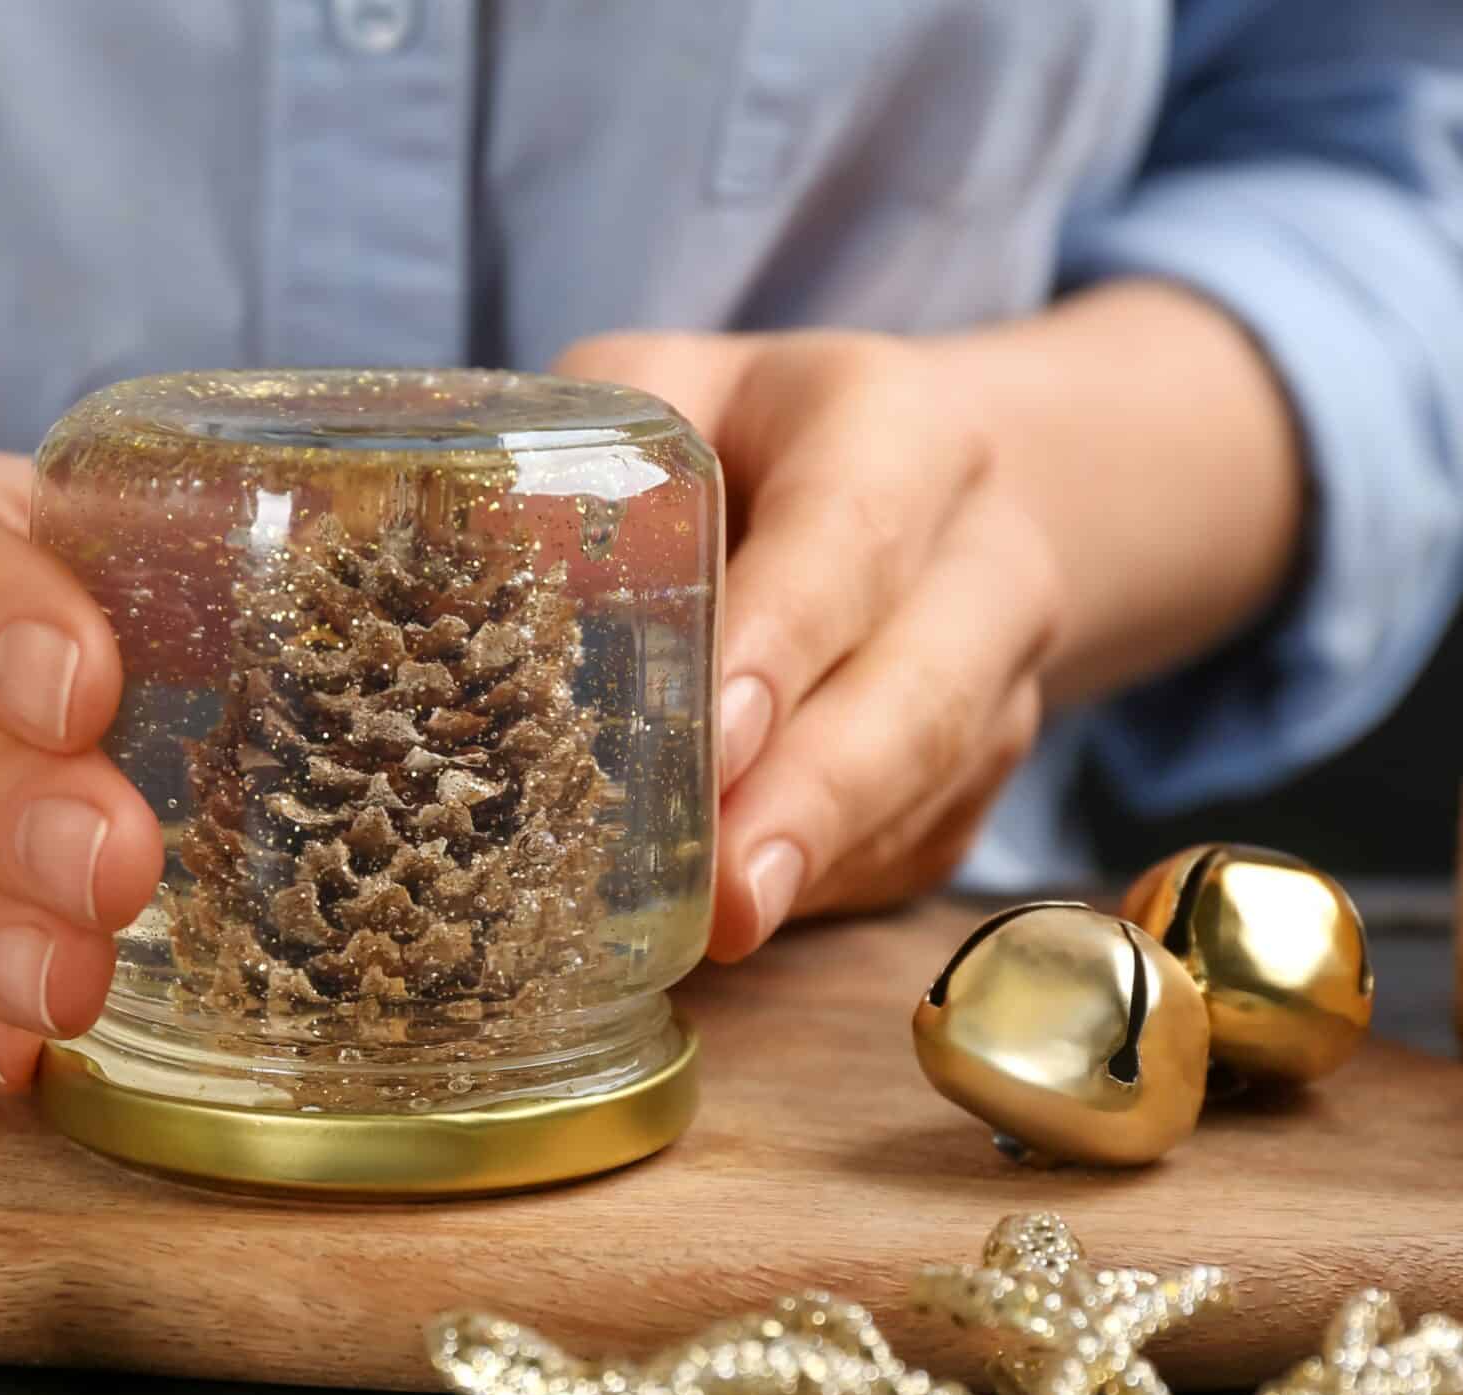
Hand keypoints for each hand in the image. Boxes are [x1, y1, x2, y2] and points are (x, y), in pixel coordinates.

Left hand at [555, 332, 1063, 960]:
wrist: (920, 475)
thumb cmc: (740, 437)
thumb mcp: (657, 399)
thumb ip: (584, 471)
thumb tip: (465, 586)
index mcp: (887, 425)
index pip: (848, 536)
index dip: (785, 643)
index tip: (716, 742)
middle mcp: (972, 545)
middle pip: (918, 686)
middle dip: (817, 797)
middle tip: (728, 891)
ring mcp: (997, 664)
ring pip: (933, 776)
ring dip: (825, 858)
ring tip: (731, 928)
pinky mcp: (983, 759)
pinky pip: (920, 835)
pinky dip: (835, 879)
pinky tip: (755, 910)